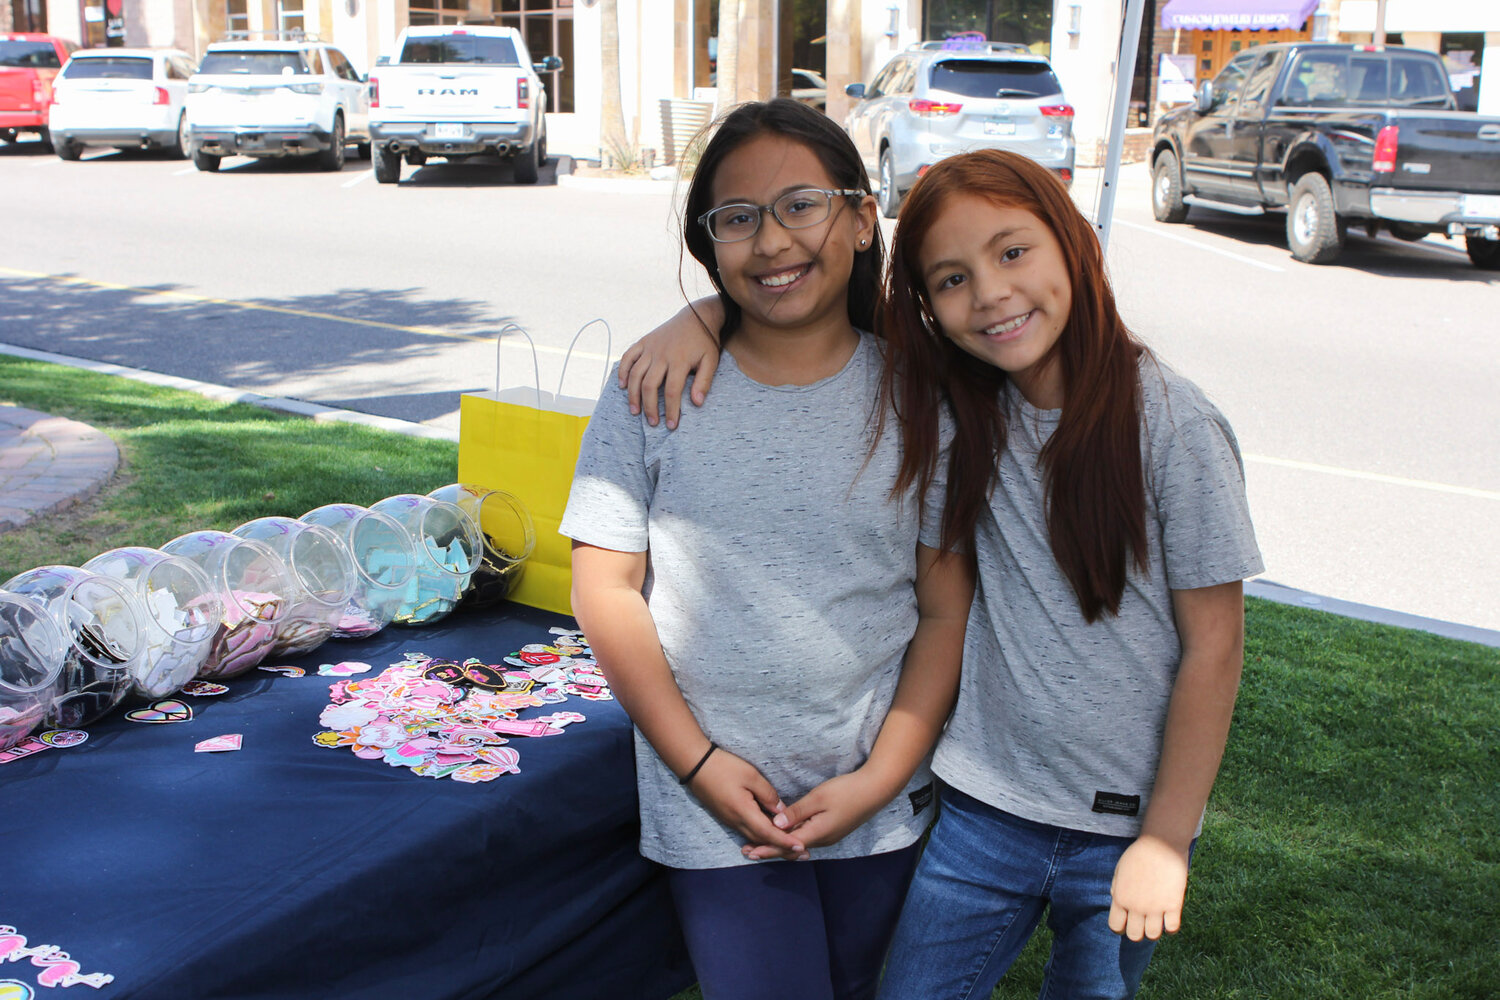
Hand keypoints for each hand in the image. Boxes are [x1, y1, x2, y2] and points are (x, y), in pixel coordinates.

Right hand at [617, 308, 720, 428]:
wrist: (697, 316)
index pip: (672, 391)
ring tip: (635, 411)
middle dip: (649, 407)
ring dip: (633, 395)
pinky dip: (622, 371)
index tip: (671, 425)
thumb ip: (704, 382)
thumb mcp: (711, 361)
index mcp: (679, 360)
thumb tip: (696, 403)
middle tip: (652, 422)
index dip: (670, 410)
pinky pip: (628, 357)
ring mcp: (650, 347)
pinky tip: (622, 387)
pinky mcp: (644, 342)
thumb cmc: (705, 342)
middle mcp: (661, 354)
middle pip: (650, 385)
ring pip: (635, 374)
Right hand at [686, 747, 807, 858]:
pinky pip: (746, 832)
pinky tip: (769, 836)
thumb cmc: (723, 767)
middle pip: (762, 841)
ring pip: (754, 838)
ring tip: (789, 848)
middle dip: (782, 849)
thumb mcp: (751, 775)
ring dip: (771, 844)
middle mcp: (736, 821)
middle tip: (801, 854)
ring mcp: (730, 820)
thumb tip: (781, 811)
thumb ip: (768, 795)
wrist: (694, 765)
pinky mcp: (726, 816)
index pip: (768, 833)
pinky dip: (761, 837)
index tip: (801, 848)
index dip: (785, 842)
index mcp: (743, 812)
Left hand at [740, 770, 885, 861]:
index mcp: (817, 833)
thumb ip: (797, 812)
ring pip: (799, 844)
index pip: (786, 846)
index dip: (767, 848)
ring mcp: (829, 836)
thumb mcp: (818, 798)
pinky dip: (792, 839)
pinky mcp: (832, 829)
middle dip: (770, 850)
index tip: (750, 852)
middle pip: (791, 849)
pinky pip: (808, 838)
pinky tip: (785, 835)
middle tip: (748, 852)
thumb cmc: (847, 791)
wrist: (875, 790)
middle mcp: (823, 840)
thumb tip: (777, 824)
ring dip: (780, 845)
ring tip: (761, 845)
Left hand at [1108, 834, 1189, 940]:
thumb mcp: (1120, 871)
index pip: (1115, 927)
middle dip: (1138, 932)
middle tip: (1144, 922)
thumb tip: (1118, 905)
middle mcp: (1136, 906)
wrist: (1161, 843)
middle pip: (1134, 936)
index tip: (1128, 922)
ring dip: (1155, 931)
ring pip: (1153, 936)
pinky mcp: (1174, 904)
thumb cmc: (1139, 854)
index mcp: (1120, 897)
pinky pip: (1172, 929)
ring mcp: (1155, 907)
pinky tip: (1170, 917)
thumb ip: (1117, 889)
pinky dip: (1171, 927)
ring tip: (1157, 919)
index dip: (1121, 928)